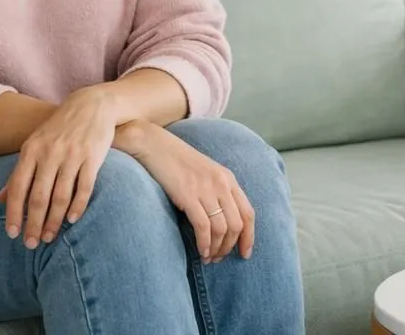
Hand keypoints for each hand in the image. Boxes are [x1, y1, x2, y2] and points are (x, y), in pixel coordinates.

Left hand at [0, 87, 117, 248]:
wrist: (91, 105)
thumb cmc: (58, 129)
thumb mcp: (34, 144)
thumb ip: (18, 173)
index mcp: (31, 150)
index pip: (17, 188)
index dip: (13, 213)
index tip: (12, 234)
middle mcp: (50, 153)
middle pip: (39, 197)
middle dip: (34, 224)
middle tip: (32, 244)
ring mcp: (72, 155)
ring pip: (61, 196)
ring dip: (54, 221)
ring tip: (50, 237)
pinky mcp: (93, 157)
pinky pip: (84, 188)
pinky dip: (77, 206)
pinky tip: (71, 220)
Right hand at [116, 120, 254, 263]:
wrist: (155, 146)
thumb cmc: (178, 163)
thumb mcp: (205, 174)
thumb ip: (217, 192)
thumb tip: (223, 225)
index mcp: (228, 179)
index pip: (248, 212)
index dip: (249, 236)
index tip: (245, 254)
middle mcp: (221, 184)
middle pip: (237, 224)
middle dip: (230, 246)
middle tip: (219, 259)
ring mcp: (205, 189)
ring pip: (222, 228)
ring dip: (216, 248)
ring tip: (208, 258)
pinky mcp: (188, 195)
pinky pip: (203, 227)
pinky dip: (204, 244)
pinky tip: (200, 251)